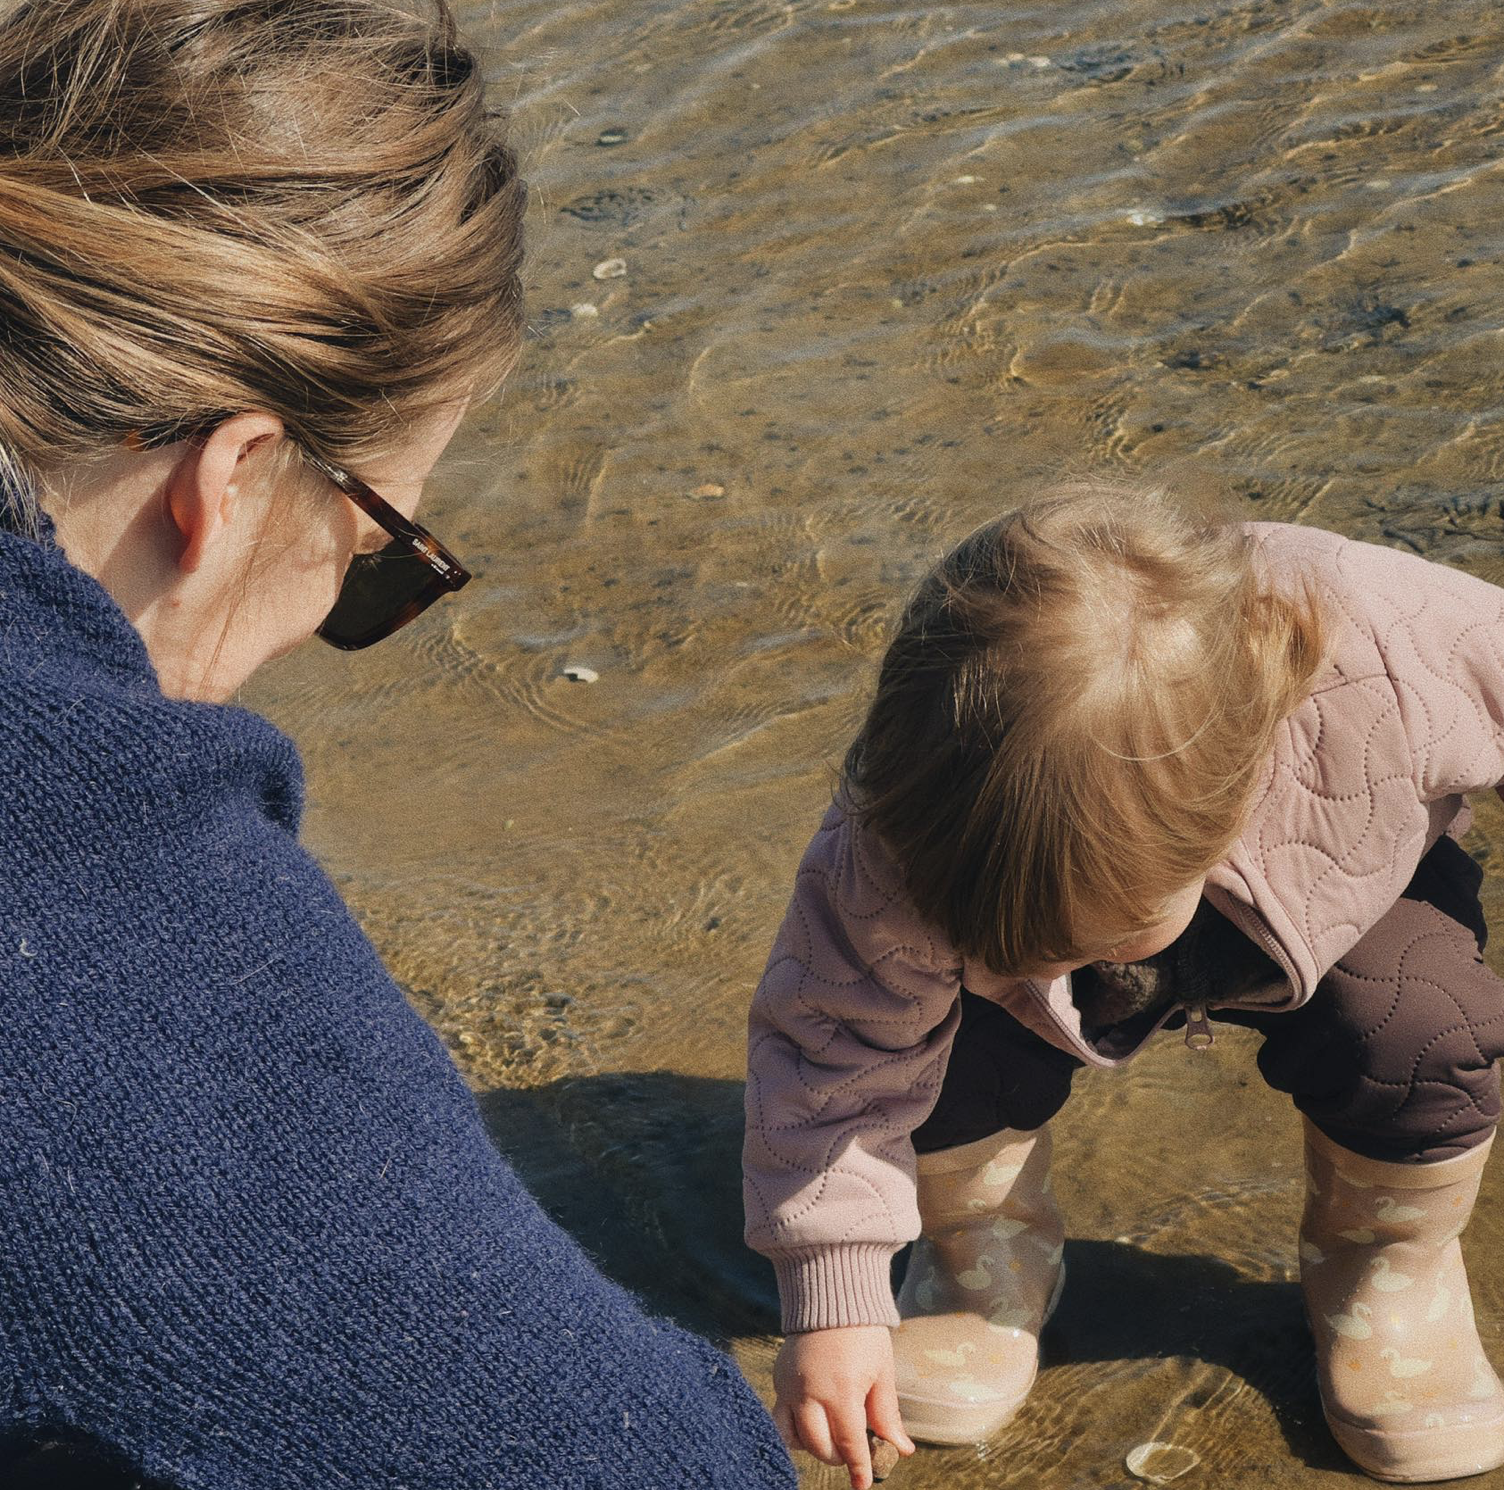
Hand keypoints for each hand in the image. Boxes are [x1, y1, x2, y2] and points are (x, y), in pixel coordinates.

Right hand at [772, 1325, 916, 1489]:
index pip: (849, 1444)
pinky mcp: (778, 1379)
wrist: (830, 1292)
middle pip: (819, 1447)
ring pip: (793, 1438)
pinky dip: (794, 1429)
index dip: (859, 1468)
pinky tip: (812, 1422)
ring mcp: (789, 1386)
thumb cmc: (862, 1331)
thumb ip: (886, 1413)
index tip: (863, 1485)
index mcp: (841, 1390)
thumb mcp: (882, 1370)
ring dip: (813, 1445)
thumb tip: (901, 1449)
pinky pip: (780, 1418)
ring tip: (831, 1435)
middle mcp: (810, 1393)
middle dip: (837, 1457)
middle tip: (852, 1449)